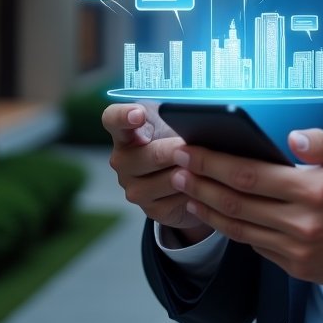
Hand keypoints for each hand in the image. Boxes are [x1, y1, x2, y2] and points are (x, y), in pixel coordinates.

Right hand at [101, 102, 213, 241]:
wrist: (190, 173)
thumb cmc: (181, 136)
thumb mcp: (177, 118)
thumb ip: (178, 113)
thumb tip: (200, 114)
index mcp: (126, 132)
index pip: (113, 119)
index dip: (123, 116)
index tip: (138, 115)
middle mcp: (124, 161)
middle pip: (151, 154)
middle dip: (177, 150)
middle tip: (195, 147)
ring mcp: (135, 188)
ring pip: (169, 180)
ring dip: (192, 172)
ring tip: (209, 165)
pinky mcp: (153, 209)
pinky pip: (179, 199)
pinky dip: (197, 190)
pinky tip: (208, 184)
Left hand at [169, 128, 322, 286]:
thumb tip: (292, 137)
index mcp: (314, 189)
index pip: (250, 175)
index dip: (213, 163)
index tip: (189, 150)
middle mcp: (300, 222)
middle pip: (235, 202)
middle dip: (200, 183)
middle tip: (176, 167)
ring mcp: (296, 249)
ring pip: (238, 228)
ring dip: (207, 209)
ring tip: (185, 191)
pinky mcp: (296, 267)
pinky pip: (255, 246)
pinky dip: (232, 229)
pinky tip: (219, 214)